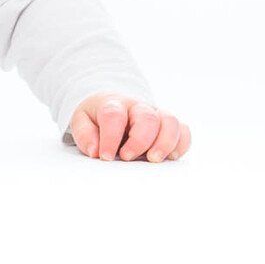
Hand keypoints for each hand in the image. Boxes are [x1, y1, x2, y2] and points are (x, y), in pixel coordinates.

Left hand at [67, 94, 190, 162]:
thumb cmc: (97, 117)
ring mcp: (156, 114)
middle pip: (147, 117)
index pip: (114, 116)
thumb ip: (85, 135)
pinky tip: (170, 157)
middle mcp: (137, 107)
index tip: (106, 156)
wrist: (112, 105)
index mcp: (113, 104)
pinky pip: (183, 130)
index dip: (110, 137)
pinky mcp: (168, 125)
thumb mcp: (81, 121)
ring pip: (170, 121)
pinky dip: (181, 144)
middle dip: (140, 140)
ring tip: (153, 159)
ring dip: (165, 142)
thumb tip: (95, 151)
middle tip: (128, 157)